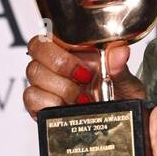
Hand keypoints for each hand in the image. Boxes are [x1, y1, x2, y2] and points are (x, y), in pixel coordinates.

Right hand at [22, 31, 143, 114]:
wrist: (117, 123)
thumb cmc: (119, 98)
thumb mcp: (125, 82)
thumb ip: (119, 67)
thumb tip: (120, 51)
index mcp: (74, 49)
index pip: (53, 32)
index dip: (63, 44)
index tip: (86, 62)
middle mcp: (56, 63)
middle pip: (37, 48)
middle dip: (62, 65)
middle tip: (85, 78)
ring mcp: (45, 83)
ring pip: (34, 72)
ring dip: (62, 88)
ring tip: (83, 99)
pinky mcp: (38, 104)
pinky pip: (31, 97)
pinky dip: (50, 103)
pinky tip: (67, 108)